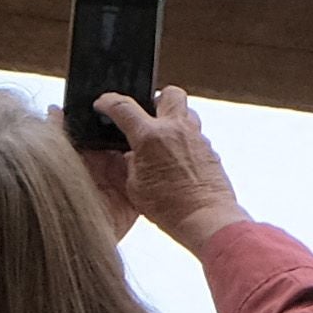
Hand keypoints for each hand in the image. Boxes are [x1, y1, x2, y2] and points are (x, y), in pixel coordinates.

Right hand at [88, 88, 242, 246]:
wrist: (206, 219)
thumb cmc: (169, 207)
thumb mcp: (133, 185)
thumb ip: (127, 162)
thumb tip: (128, 154)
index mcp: (150, 136)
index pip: (123, 106)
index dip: (107, 102)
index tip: (102, 104)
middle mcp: (176, 130)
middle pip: (169, 93)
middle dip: (154, 99)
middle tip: (146, 115)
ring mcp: (197, 138)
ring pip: (186, 112)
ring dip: (173, 119)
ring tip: (163, 138)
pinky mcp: (210, 150)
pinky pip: (195, 135)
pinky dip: (184, 141)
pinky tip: (177, 159)